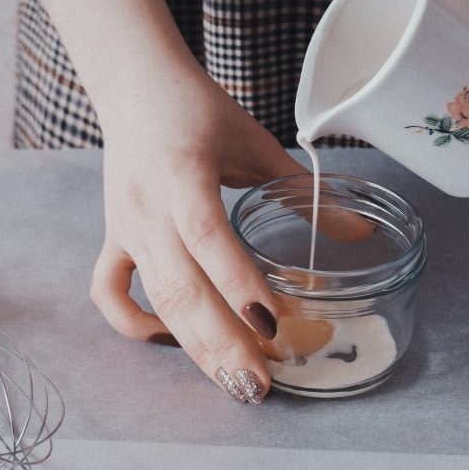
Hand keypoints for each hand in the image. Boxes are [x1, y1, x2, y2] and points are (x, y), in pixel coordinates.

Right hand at [90, 65, 303, 403]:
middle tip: (258, 385)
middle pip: (180, 286)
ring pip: (154, 298)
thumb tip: (357, 235)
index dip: (238, 283)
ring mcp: (125, 226)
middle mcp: (148, 205)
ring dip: (193, 346)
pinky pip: (110, 292)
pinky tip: (171, 343)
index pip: (207, 235)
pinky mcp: (113, 236)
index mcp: (184, 173)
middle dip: (220, 341)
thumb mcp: (257, 144)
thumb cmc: (200, 110)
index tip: (272, 326)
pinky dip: (135, 323)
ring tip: (234, 383)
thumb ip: (305, 192)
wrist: (134, 84)